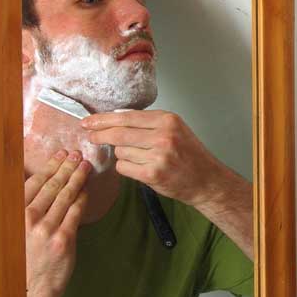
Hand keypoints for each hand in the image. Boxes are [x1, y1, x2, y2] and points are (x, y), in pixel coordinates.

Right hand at [25, 150, 90, 296]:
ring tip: (85, 166)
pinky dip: (82, 198)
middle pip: (52, 186)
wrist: (32, 288)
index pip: (34, 183)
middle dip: (66, 167)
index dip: (50, 166)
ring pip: (65, 196)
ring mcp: (47, 229)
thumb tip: (42, 183)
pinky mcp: (64, 239)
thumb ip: (26, 209)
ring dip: (77, 178)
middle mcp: (30, 219)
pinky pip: (76, 212)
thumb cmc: (24, 258)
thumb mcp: (16, 231)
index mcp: (16, 214)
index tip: (60, 154)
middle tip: (77, 154)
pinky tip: (86, 189)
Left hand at [82, 110, 228, 206]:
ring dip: (122, 155)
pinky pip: (124, 167)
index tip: (90, 122)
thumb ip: (149, 123)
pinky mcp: (153, 174)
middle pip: (119, 133)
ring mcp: (158, 156)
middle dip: (100, 135)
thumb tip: (115, 120)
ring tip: (140, 158)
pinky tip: (139, 168)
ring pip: (120, 152)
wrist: (206, 180)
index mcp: (168, 120)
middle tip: (91, 136)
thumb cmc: (190, 154)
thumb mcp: (175, 129)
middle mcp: (163, 136)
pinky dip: (126, 167)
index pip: (127, 116)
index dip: (104, 119)